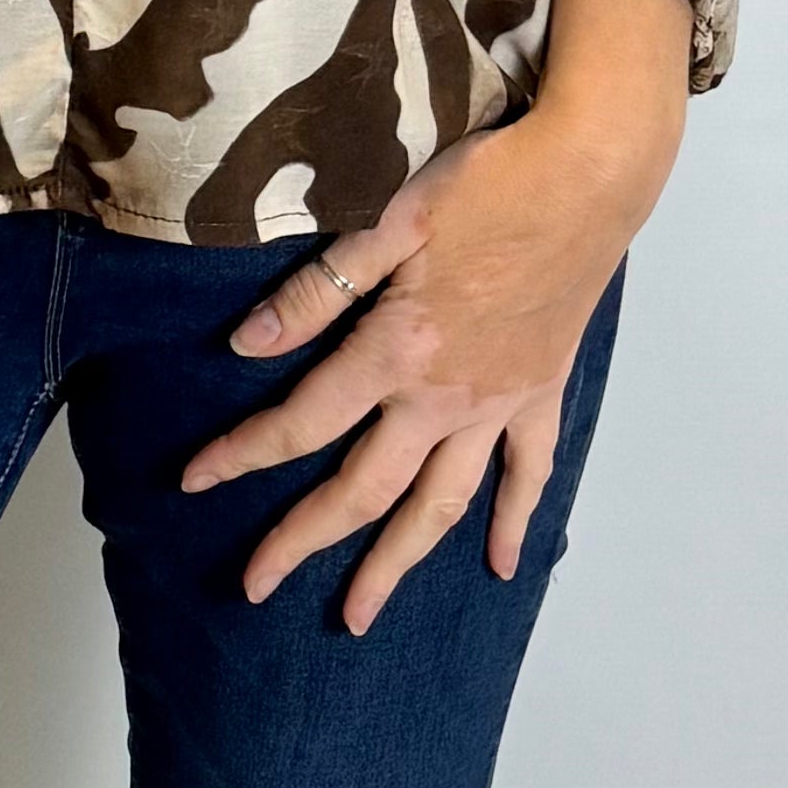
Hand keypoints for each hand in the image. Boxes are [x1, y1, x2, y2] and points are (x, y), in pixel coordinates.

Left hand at [179, 0, 688, 629]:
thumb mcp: (389, 221)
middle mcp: (447, 396)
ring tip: (360, 614)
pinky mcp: (542, 390)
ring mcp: (500, 402)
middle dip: (305, 542)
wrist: (593, 173)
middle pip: (364, 488)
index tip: (194, 482)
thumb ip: (317, 292)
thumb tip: (247, 344)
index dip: (241, 455)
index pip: (303, 422)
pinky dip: (515, 521)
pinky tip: (503, 565)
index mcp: (398, 351)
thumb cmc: (489, 181)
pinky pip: (529, 471)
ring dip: (398, 562)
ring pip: (441, 503)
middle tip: (256, 588)